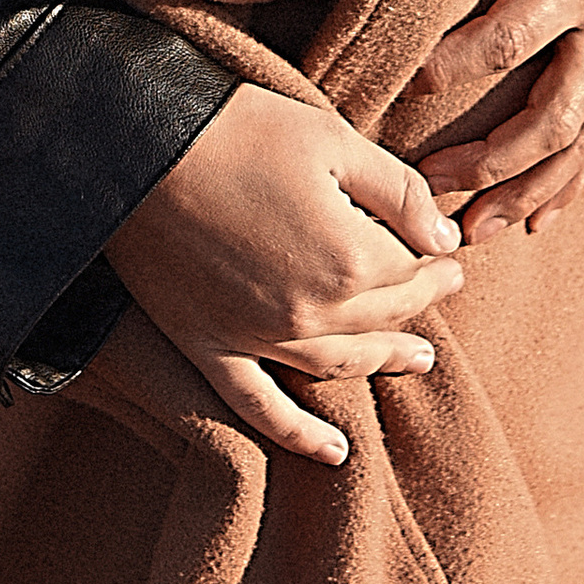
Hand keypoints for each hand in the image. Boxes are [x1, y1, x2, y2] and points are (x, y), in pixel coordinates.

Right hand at [110, 82, 464, 465]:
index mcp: (348, 259)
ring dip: (381, 363)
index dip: (435, 262)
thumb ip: (400, 193)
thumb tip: (444, 236)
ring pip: (337, 365)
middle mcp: (308, 312)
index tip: (448, 253)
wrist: (135, 147)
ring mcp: (255, 338)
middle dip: (418, 305)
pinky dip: (298, 435)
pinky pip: (259, 407)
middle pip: (381, 319)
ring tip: (415, 361)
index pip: (412, 274)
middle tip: (442, 292)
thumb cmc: (237, 129)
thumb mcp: (333, 140)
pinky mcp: (208, 347)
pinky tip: (334, 454)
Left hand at [409, 0, 583, 231]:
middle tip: (430, 185)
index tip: (410, 83)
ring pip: (580, 143)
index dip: (462, 62)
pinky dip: (567, 185)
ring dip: (526, 192)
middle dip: (494, 162)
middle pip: (555, 116)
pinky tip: (531, 223)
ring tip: (471, 231)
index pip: (519, 35)